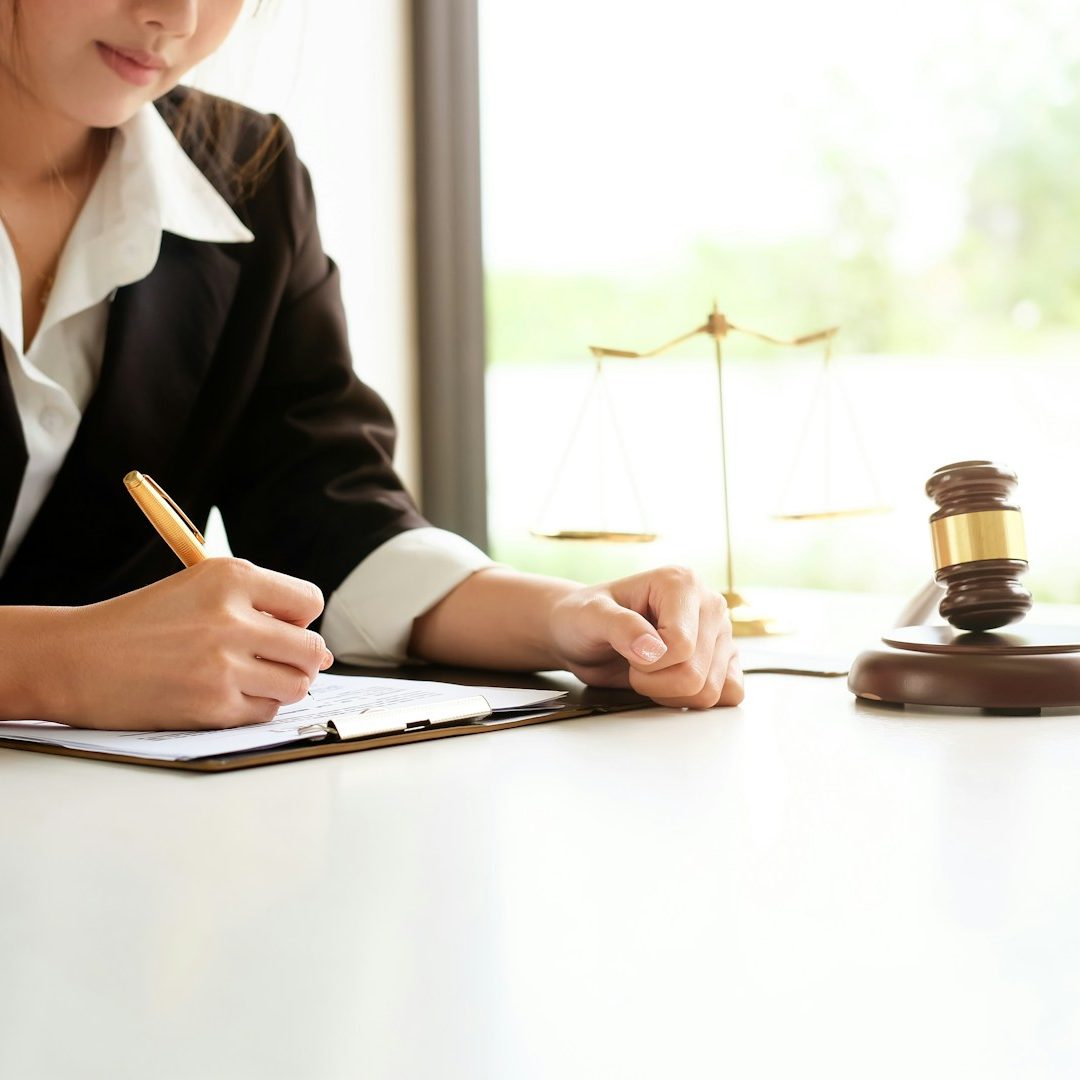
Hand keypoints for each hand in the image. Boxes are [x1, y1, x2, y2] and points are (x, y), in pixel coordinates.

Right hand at [51, 558, 331, 729]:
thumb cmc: (141, 624)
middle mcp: (232, 618)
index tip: (278, 627)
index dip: (298, 619)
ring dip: (281, 686)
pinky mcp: (212, 706)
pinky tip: (223, 695)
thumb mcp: (199, 589)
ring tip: (247, 678)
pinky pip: (266, 712)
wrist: (76, 659)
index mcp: (231, 577)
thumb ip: (260, 609)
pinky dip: (254, 708)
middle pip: (312, 648)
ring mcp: (224, 665)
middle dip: (300, 659)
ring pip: (297, 685)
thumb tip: (323, 654)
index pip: (309, 602)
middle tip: (272, 661)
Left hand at [549, 566, 742, 708]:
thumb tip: (653, 650)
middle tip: (633, 663)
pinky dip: (695, 700)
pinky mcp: (725, 658)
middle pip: (696, 673)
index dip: (647, 663)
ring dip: (670, 694)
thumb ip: (618, 627)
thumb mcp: (589, 616)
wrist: (584, 635)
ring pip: (711, 691)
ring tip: (650, 671)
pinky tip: (671, 684)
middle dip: (655, 682)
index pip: (681, 645)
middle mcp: (709, 603)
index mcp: (681, 582)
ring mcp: (721, 632)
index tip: (627, 649)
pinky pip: (730, 694)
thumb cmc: (584, 619)